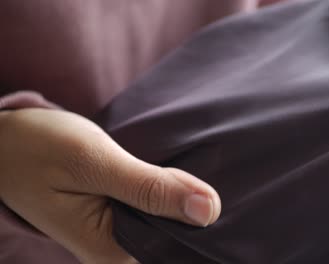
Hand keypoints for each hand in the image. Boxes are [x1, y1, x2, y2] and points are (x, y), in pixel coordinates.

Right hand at [0, 108, 220, 262]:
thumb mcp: (94, 162)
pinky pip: (152, 207)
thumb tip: (209, 210)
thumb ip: (149, 187)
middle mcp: (115, 250)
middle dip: (191, 204)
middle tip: (198, 168)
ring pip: (166, 219)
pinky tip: (170, 173)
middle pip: (175, 234)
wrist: (5, 142)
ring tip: (183, 167)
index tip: (211, 188)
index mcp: (111, 249)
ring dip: (178, 194)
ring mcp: (116, 232)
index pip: (177, 245)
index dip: (199, 216)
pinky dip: (164, 189)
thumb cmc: (39, 149)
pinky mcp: (116, 214)